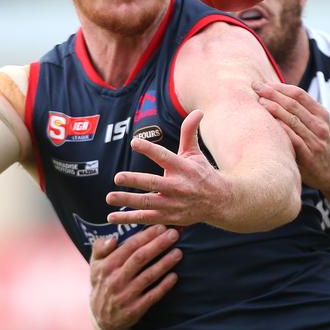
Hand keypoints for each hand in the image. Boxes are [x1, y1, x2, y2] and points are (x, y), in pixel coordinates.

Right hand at [89, 225, 181, 329]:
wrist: (102, 319)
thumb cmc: (102, 285)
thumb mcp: (95, 266)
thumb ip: (100, 248)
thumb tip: (112, 238)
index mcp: (106, 266)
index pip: (129, 247)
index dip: (146, 236)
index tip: (161, 227)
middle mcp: (115, 280)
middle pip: (140, 258)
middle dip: (158, 245)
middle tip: (174, 234)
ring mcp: (125, 295)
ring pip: (148, 276)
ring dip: (165, 263)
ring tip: (178, 252)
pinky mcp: (135, 309)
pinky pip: (152, 296)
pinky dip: (164, 286)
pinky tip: (175, 276)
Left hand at [106, 110, 226, 226]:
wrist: (220, 202)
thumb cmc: (202, 173)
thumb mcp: (196, 153)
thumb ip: (189, 132)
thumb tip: (198, 111)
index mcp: (182, 168)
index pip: (164, 157)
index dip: (149, 149)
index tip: (134, 142)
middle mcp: (177, 186)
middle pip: (154, 183)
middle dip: (135, 181)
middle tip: (118, 177)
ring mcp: (172, 204)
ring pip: (148, 203)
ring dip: (128, 201)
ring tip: (110, 197)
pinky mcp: (169, 217)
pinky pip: (146, 218)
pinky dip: (129, 218)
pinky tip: (112, 217)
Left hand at [252, 82, 329, 189]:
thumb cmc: (319, 146)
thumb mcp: (317, 126)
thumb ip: (302, 113)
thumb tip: (275, 96)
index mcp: (320, 114)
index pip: (298, 94)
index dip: (279, 87)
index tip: (262, 84)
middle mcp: (319, 124)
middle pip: (293, 104)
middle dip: (273, 93)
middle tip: (255, 87)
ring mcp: (315, 140)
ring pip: (293, 119)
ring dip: (274, 108)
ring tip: (259, 102)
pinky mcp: (310, 155)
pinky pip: (294, 139)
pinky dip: (282, 129)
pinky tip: (269, 123)